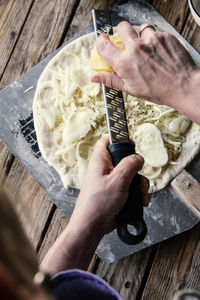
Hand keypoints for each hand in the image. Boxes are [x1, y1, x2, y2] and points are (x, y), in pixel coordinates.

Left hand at [40, 137, 148, 273]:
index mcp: (100, 161)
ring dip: (139, 185)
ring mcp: (111, 182)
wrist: (93, 225)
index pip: (107, 142)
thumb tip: (138, 157)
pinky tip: (140, 202)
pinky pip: (130, 189)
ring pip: (131, 176)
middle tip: (138, 179)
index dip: (119, 140)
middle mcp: (105, 170)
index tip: (131, 145)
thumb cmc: (99, 202)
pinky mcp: (116, 193)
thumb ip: (130, 165)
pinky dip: (137, 194)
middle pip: (125, 160)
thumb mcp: (118, 179)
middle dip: (137, 170)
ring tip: (141, 194)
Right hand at [91, 22, 198, 112]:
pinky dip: (155, 40)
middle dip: (122, 32)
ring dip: (141, 36)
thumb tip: (94, 77)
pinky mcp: (164, 37)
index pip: (103, 45)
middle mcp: (135, 49)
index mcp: (124, 63)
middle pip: (122, 27)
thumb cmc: (158, 91)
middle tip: (127, 42)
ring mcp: (151, 40)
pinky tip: (159, 52)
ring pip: (140, 28)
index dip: (101, 41)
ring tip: (147, 48)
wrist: (183, 87)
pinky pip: (156, 33)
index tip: (104, 41)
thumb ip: (111, 80)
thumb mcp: (131, 89)